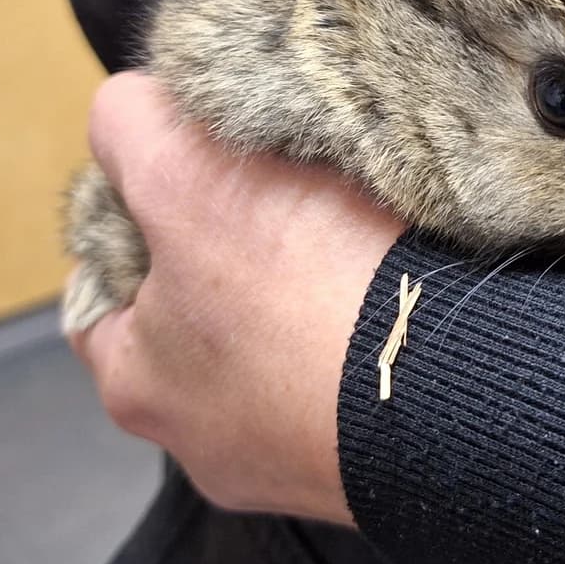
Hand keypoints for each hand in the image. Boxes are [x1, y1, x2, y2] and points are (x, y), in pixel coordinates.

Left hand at [68, 72, 405, 522]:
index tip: (189, 171)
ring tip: (351, 231)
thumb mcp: (186, 176)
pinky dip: (364, 329)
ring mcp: (299, 457)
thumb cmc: (307, 287)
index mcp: (140, 385)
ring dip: (308, 292)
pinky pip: (353, 373)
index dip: (134, 214)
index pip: (104, 286)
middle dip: (231, 251)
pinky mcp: (376, 450)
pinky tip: (396, 284)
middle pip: (196, 318)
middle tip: (281, 195)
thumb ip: (130, 127)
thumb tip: (131, 106)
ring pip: (282, 348)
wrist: (460, 378)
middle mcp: (208, 440)